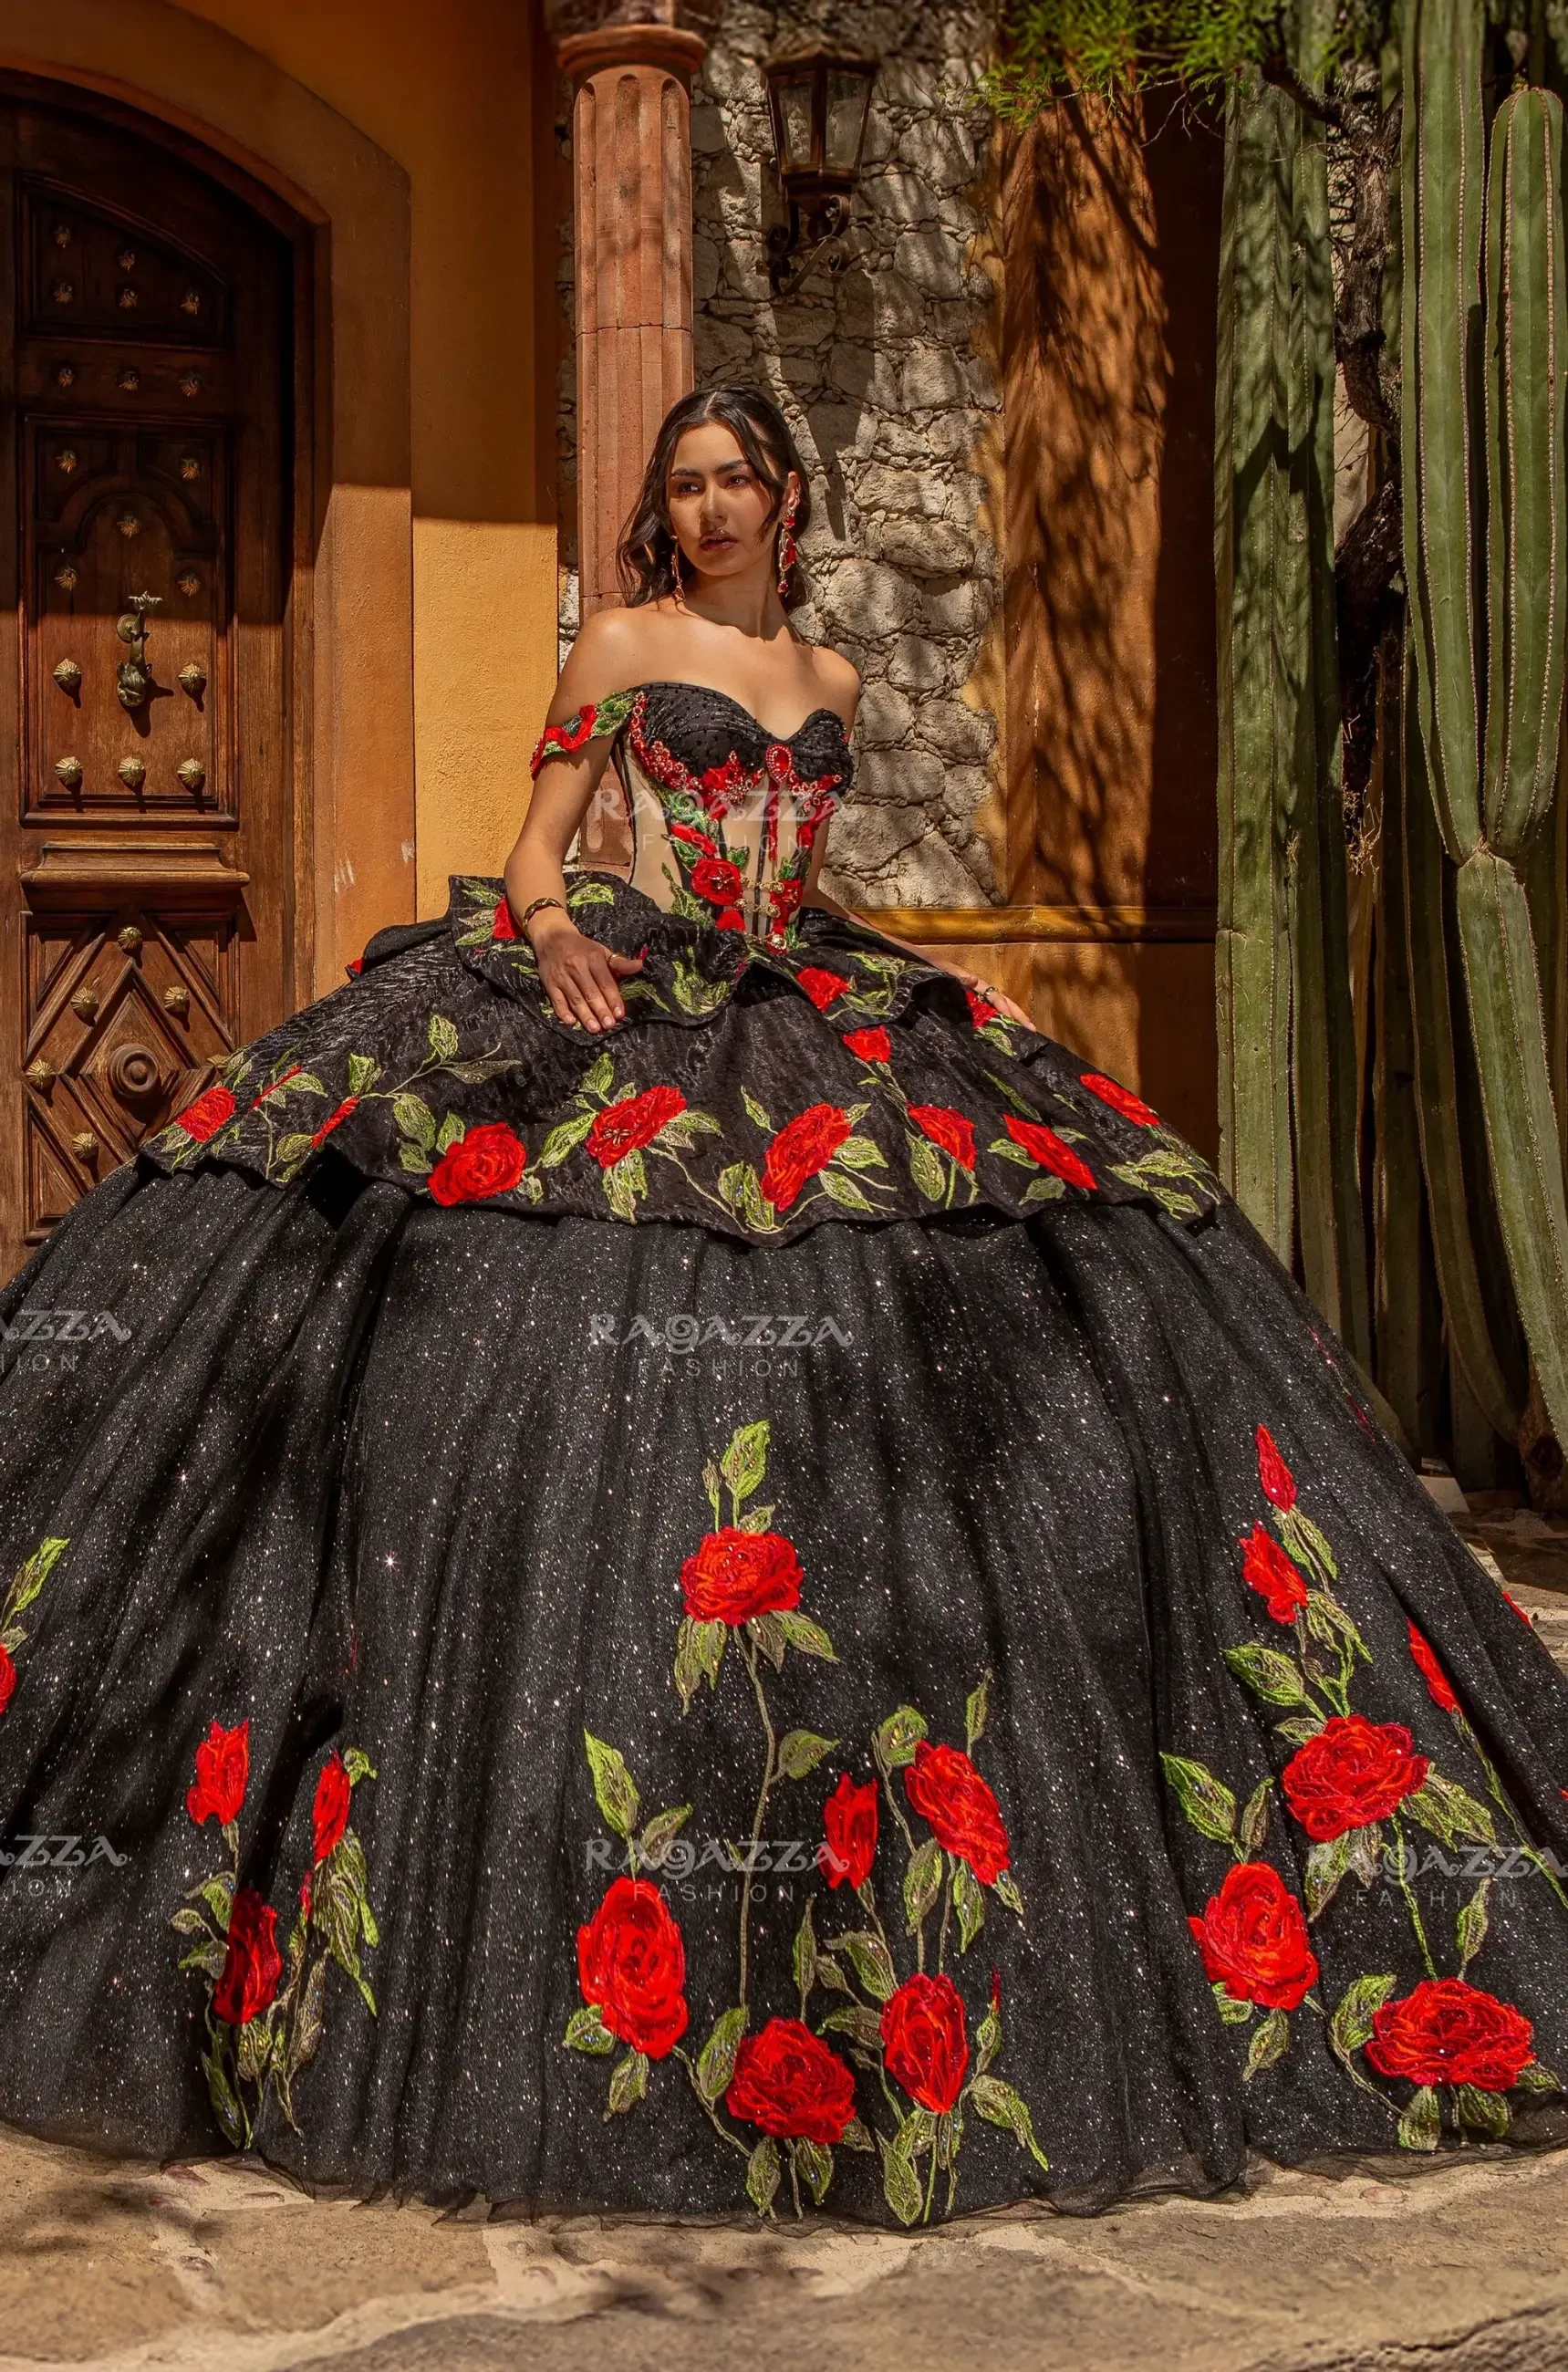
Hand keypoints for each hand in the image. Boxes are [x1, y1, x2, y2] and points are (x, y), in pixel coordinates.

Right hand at [528, 911, 643, 1031]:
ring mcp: (562, 976)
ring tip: (594, 1028)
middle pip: (591, 992)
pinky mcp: (550, 983)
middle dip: (600, 1010)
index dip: (613, 999)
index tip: (619, 1014)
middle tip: (608, 1025)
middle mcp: (577, 967)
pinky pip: (556, 1000)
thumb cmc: (581, 948)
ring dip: (585, 1014)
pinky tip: (571, 1022)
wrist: (552, 937)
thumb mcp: (601, 951)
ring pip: (575, 998)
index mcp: (593, 958)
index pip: (605, 982)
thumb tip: (639, 966)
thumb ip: (620, 963)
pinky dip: (563, 1012)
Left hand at [943, 964, 1033, 1029]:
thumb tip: (974, 979)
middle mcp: (981, 989)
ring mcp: (977, 995)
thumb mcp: (946, 972)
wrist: (925, 965)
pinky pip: (988, 1012)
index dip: (1003, 1006)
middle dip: (1018, 1014)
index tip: (1010, 1019)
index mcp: (976, 983)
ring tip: (1024, 1031)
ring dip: (1013, 1018)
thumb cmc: (936, 968)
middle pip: (1005, 1001)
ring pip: (1000, 1006)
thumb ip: (959, 977)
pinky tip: (1003, 1031)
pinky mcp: (970, 1002)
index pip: (995, 996)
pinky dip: (999, 1020)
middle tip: (1032, 1029)